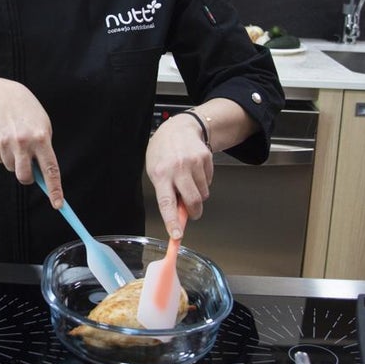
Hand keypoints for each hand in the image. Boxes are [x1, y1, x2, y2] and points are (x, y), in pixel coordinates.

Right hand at [0, 80, 62, 206]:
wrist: (2, 96)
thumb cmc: (28, 114)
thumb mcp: (43, 127)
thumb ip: (44, 150)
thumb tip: (42, 177)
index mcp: (41, 138)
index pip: (50, 170)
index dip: (54, 189)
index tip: (58, 205)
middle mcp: (23, 142)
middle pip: (25, 177)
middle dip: (27, 178)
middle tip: (28, 167)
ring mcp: (6, 142)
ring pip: (11, 168)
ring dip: (14, 161)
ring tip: (15, 141)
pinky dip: (2, 154)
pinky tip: (4, 138)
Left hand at [146, 112, 213, 238]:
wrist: (178, 128)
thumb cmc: (163, 151)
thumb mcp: (155, 171)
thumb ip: (166, 192)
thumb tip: (178, 215)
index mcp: (160, 174)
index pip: (166, 203)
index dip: (172, 221)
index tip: (176, 235)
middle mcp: (178, 168)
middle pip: (192, 201)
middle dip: (194, 212)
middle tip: (191, 212)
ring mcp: (194, 163)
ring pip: (203, 194)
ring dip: (198, 195)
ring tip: (188, 182)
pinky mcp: (206, 159)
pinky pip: (209, 182)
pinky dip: (203, 183)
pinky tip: (194, 172)